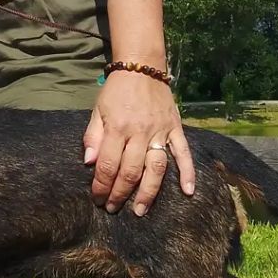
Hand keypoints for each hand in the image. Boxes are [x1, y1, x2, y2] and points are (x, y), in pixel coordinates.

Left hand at [83, 71, 194, 215]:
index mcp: (117, 127)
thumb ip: (92, 136)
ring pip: (155, 168)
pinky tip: (188, 191)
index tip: (97, 198)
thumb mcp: (98, 109)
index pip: (108, 163)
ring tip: (140, 210)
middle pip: (130, 171)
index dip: (101, 185)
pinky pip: (183, 153)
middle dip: (120, 193)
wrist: (141, 67)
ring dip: (148, 192)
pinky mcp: (175, 129)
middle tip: (113, 208)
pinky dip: (188, 172)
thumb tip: (89, 163)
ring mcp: (160, 131)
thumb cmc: (117, 90)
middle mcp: (139, 132)